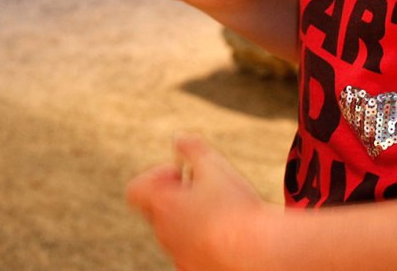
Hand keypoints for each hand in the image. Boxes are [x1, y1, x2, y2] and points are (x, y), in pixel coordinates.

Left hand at [127, 133, 276, 269]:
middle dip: (177, 197)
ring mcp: (179, 255)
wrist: (260, 253)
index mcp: (161, 205)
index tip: (181, 174)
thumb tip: (179, 138)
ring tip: (221, 213)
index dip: (156, 177)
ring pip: (176, 233)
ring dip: (191, 220)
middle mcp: (164, 233)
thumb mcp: (214, 166)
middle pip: (158, 210)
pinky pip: (192, 253)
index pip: (137, 189)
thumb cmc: (235, 209)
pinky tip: (228, 236)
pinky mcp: (195, 270)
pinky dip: (204, 243)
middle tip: (205, 191)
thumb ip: (192, 147)